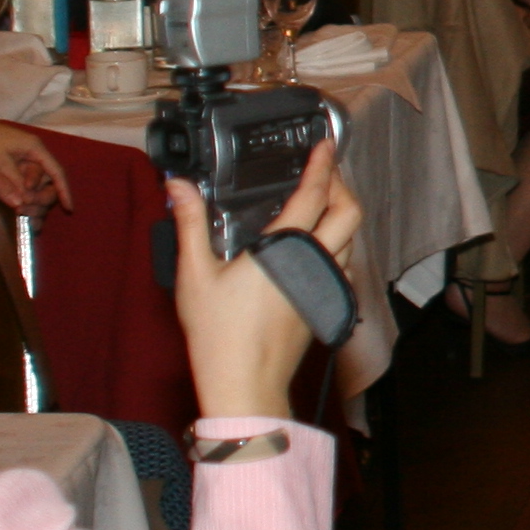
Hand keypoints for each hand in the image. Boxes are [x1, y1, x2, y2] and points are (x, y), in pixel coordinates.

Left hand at [0, 110, 73, 212]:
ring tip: (19, 209)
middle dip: (42, 194)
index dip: (63, 190)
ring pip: (33, 180)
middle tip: (30, 209)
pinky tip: (16, 201)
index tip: (69, 207)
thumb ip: (14, 182)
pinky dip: (20, 190)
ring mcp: (22, 155)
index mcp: (35, 147)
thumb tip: (26, 202)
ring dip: (28, 194)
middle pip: (46, 177)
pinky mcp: (12, 160)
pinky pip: (22, 178)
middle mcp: (33, 150)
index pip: (56, 171)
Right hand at [168, 138, 357, 418]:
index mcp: (286, 249)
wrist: (246, 385)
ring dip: (341, 214)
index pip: (316, 194)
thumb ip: (190, 225)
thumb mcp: (195, 276)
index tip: (326, 144)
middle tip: (324, 172)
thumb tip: (178, 187)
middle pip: (350, 211)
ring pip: (351, 238)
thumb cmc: (219, 336)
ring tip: (319, 202)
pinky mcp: (327, 304)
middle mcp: (315, 263)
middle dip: (341, 185)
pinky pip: (344, 263)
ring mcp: (326, 285)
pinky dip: (338, 242)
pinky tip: (316, 244)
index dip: (323, 164)